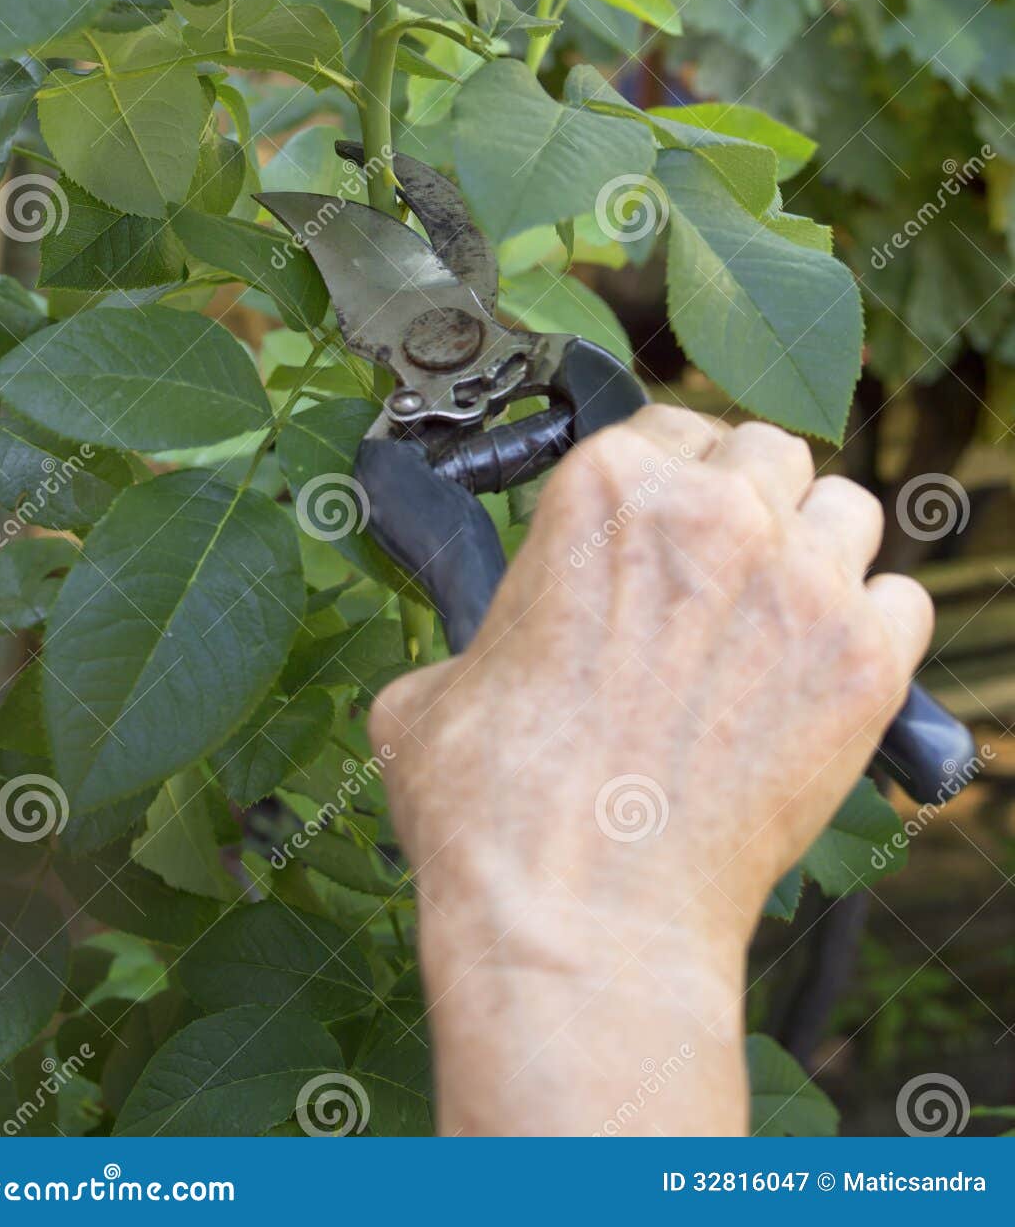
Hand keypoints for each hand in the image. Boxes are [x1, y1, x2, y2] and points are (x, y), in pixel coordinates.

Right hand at [369, 406, 933, 1134]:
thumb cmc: (499, 811)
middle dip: (744, 499)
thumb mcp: (437, 691)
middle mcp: (715, 513)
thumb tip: (483, 660)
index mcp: (605, 489)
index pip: (668, 424)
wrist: (586, 920)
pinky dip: (874, 625)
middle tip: (719, 568)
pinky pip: (905, 601)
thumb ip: (482, 638)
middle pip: (766, 452)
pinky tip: (824, 670)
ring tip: (779, 612)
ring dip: (816, 545)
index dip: (666, 475)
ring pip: (847, 508)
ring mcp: (802, 584)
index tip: (663, 523)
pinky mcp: (864, 666)